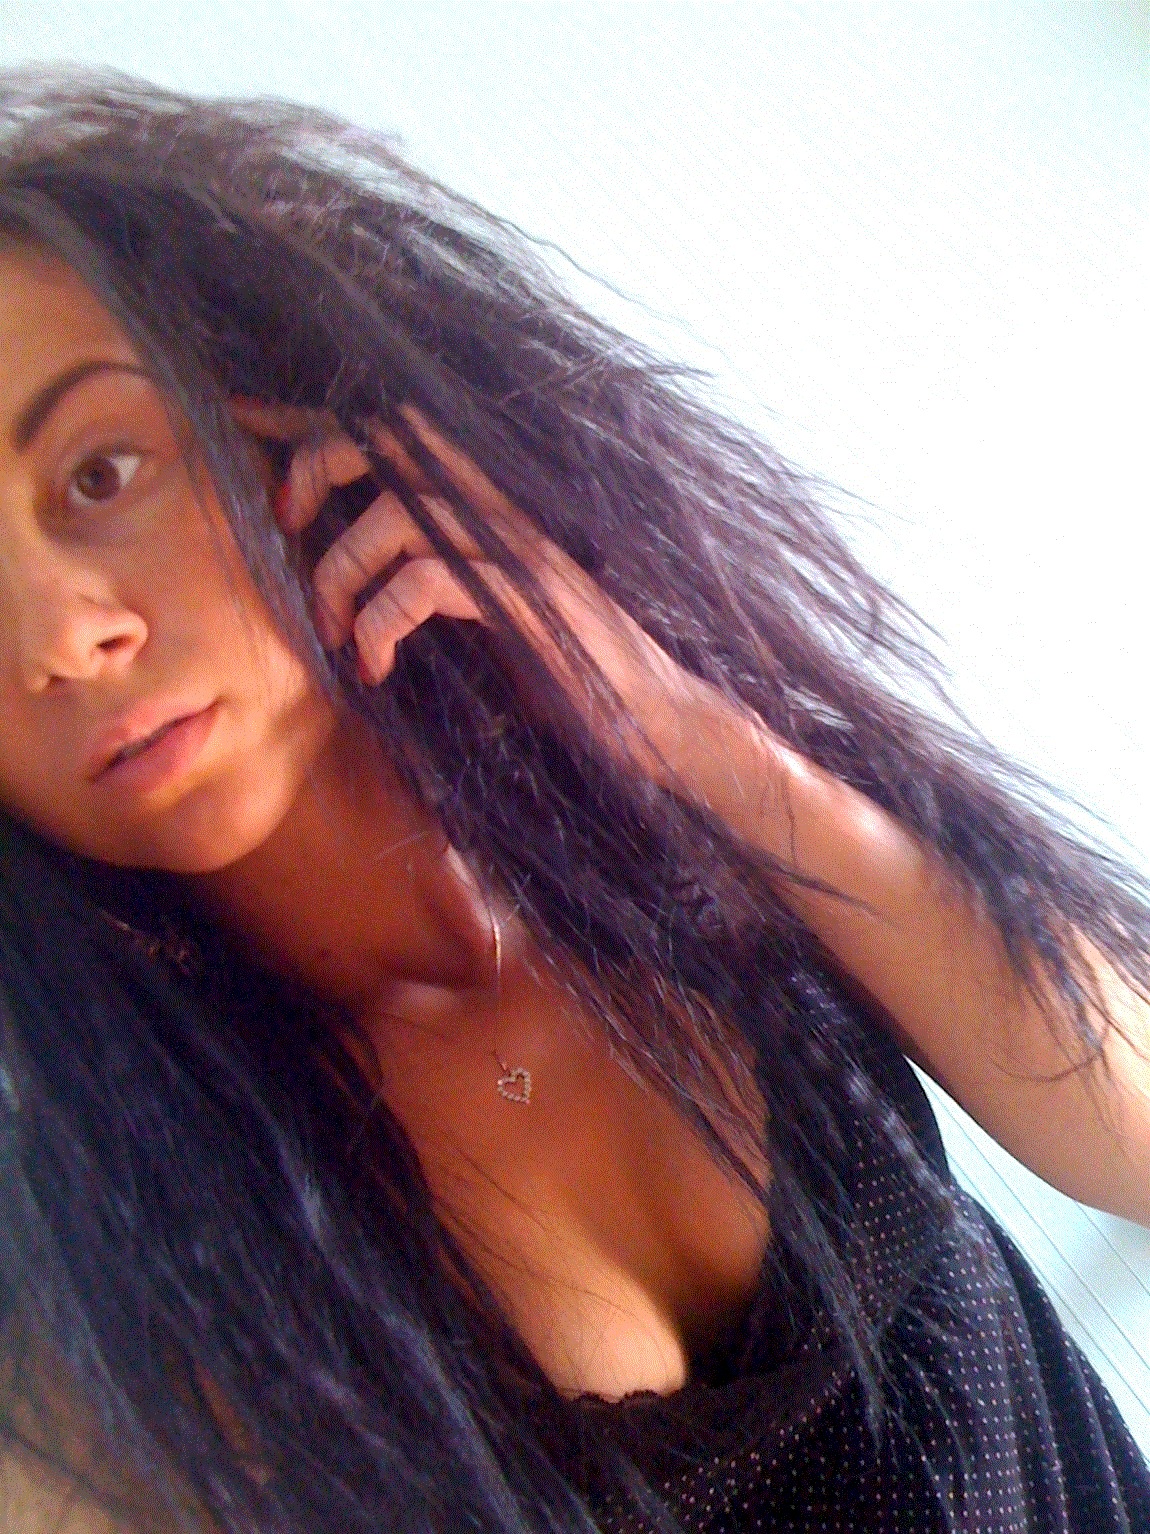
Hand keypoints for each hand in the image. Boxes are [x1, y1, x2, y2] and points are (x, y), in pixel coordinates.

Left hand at [230, 398, 757, 791]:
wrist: (654, 719)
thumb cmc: (565, 672)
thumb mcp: (482, 613)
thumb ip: (427, 580)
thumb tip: (340, 578)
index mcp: (482, 506)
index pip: (389, 432)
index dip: (312, 418)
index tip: (243, 420)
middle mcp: (500, 509)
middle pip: (389, 435)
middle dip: (316, 464)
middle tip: (285, 523)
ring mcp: (516, 550)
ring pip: (396, 515)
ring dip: (339, 575)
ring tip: (332, 634)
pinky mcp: (526, 599)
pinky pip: (426, 582)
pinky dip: (380, 622)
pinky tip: (375, 666)